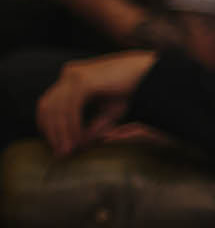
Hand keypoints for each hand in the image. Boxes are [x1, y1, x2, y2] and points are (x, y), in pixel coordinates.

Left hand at [36, 50, 157, 156]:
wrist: (153, 74)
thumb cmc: (136, 89)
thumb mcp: (111, 113)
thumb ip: (95, 127)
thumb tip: (81, 143)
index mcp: (73, 77)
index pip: (49, 104)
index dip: (49, 126)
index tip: (57, 146)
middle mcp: (70, 73)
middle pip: (47, 107)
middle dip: (52, 132)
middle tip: (62, 153)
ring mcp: (74, 75)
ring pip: (56, 109)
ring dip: (61, 132)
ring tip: (70, 150)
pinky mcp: (83, 81)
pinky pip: (71, 108)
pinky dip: (73, 126)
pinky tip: (79, 139)